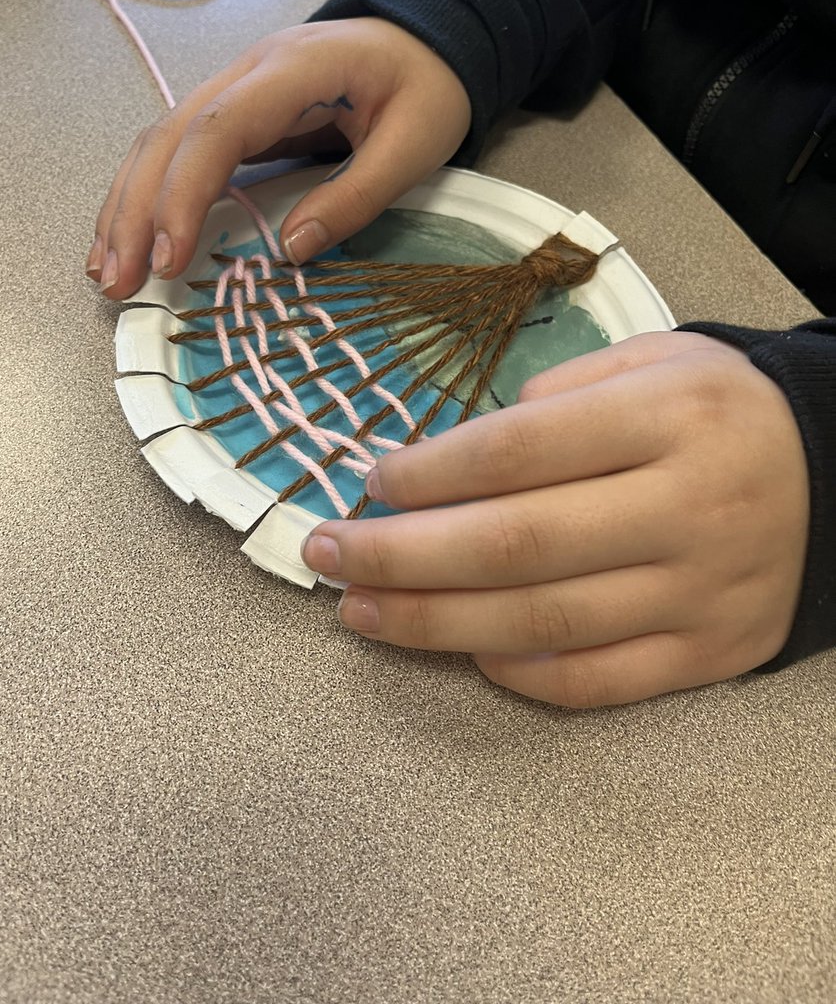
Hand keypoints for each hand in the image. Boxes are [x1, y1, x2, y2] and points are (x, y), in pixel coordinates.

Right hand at [88, 18, 471, 297]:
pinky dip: (149, 195)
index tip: (168, 258)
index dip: (184, 195)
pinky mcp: (238, 113)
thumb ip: (356, 197)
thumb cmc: (428, 86)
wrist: (430, 36)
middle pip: (168, 136)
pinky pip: (180, 151)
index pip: (216, 130)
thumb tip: (289, 252)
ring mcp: (237, 88)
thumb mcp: (415, 145)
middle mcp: (248, 72)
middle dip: (134, 212)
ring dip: (127, 206)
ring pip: (160, 142)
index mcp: (292, 70)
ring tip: (107, 271)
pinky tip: (133, 237)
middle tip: (118, 281)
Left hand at [301, 332, 809, 707]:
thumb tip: (457, 456)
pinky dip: (520, 674)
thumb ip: (558, 393)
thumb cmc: (720, 410)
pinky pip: (598, 681)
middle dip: (400, 556)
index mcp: (667, 418)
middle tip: (323, 553)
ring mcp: (700, 593)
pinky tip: (462, 651)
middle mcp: (687, 509)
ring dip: (433, 622)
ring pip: (542, 623)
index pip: (517, 453)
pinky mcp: (712, 653)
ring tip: (358, 609)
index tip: (370, 483)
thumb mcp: (654, 360)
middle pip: (514, 547)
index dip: (429, 474)